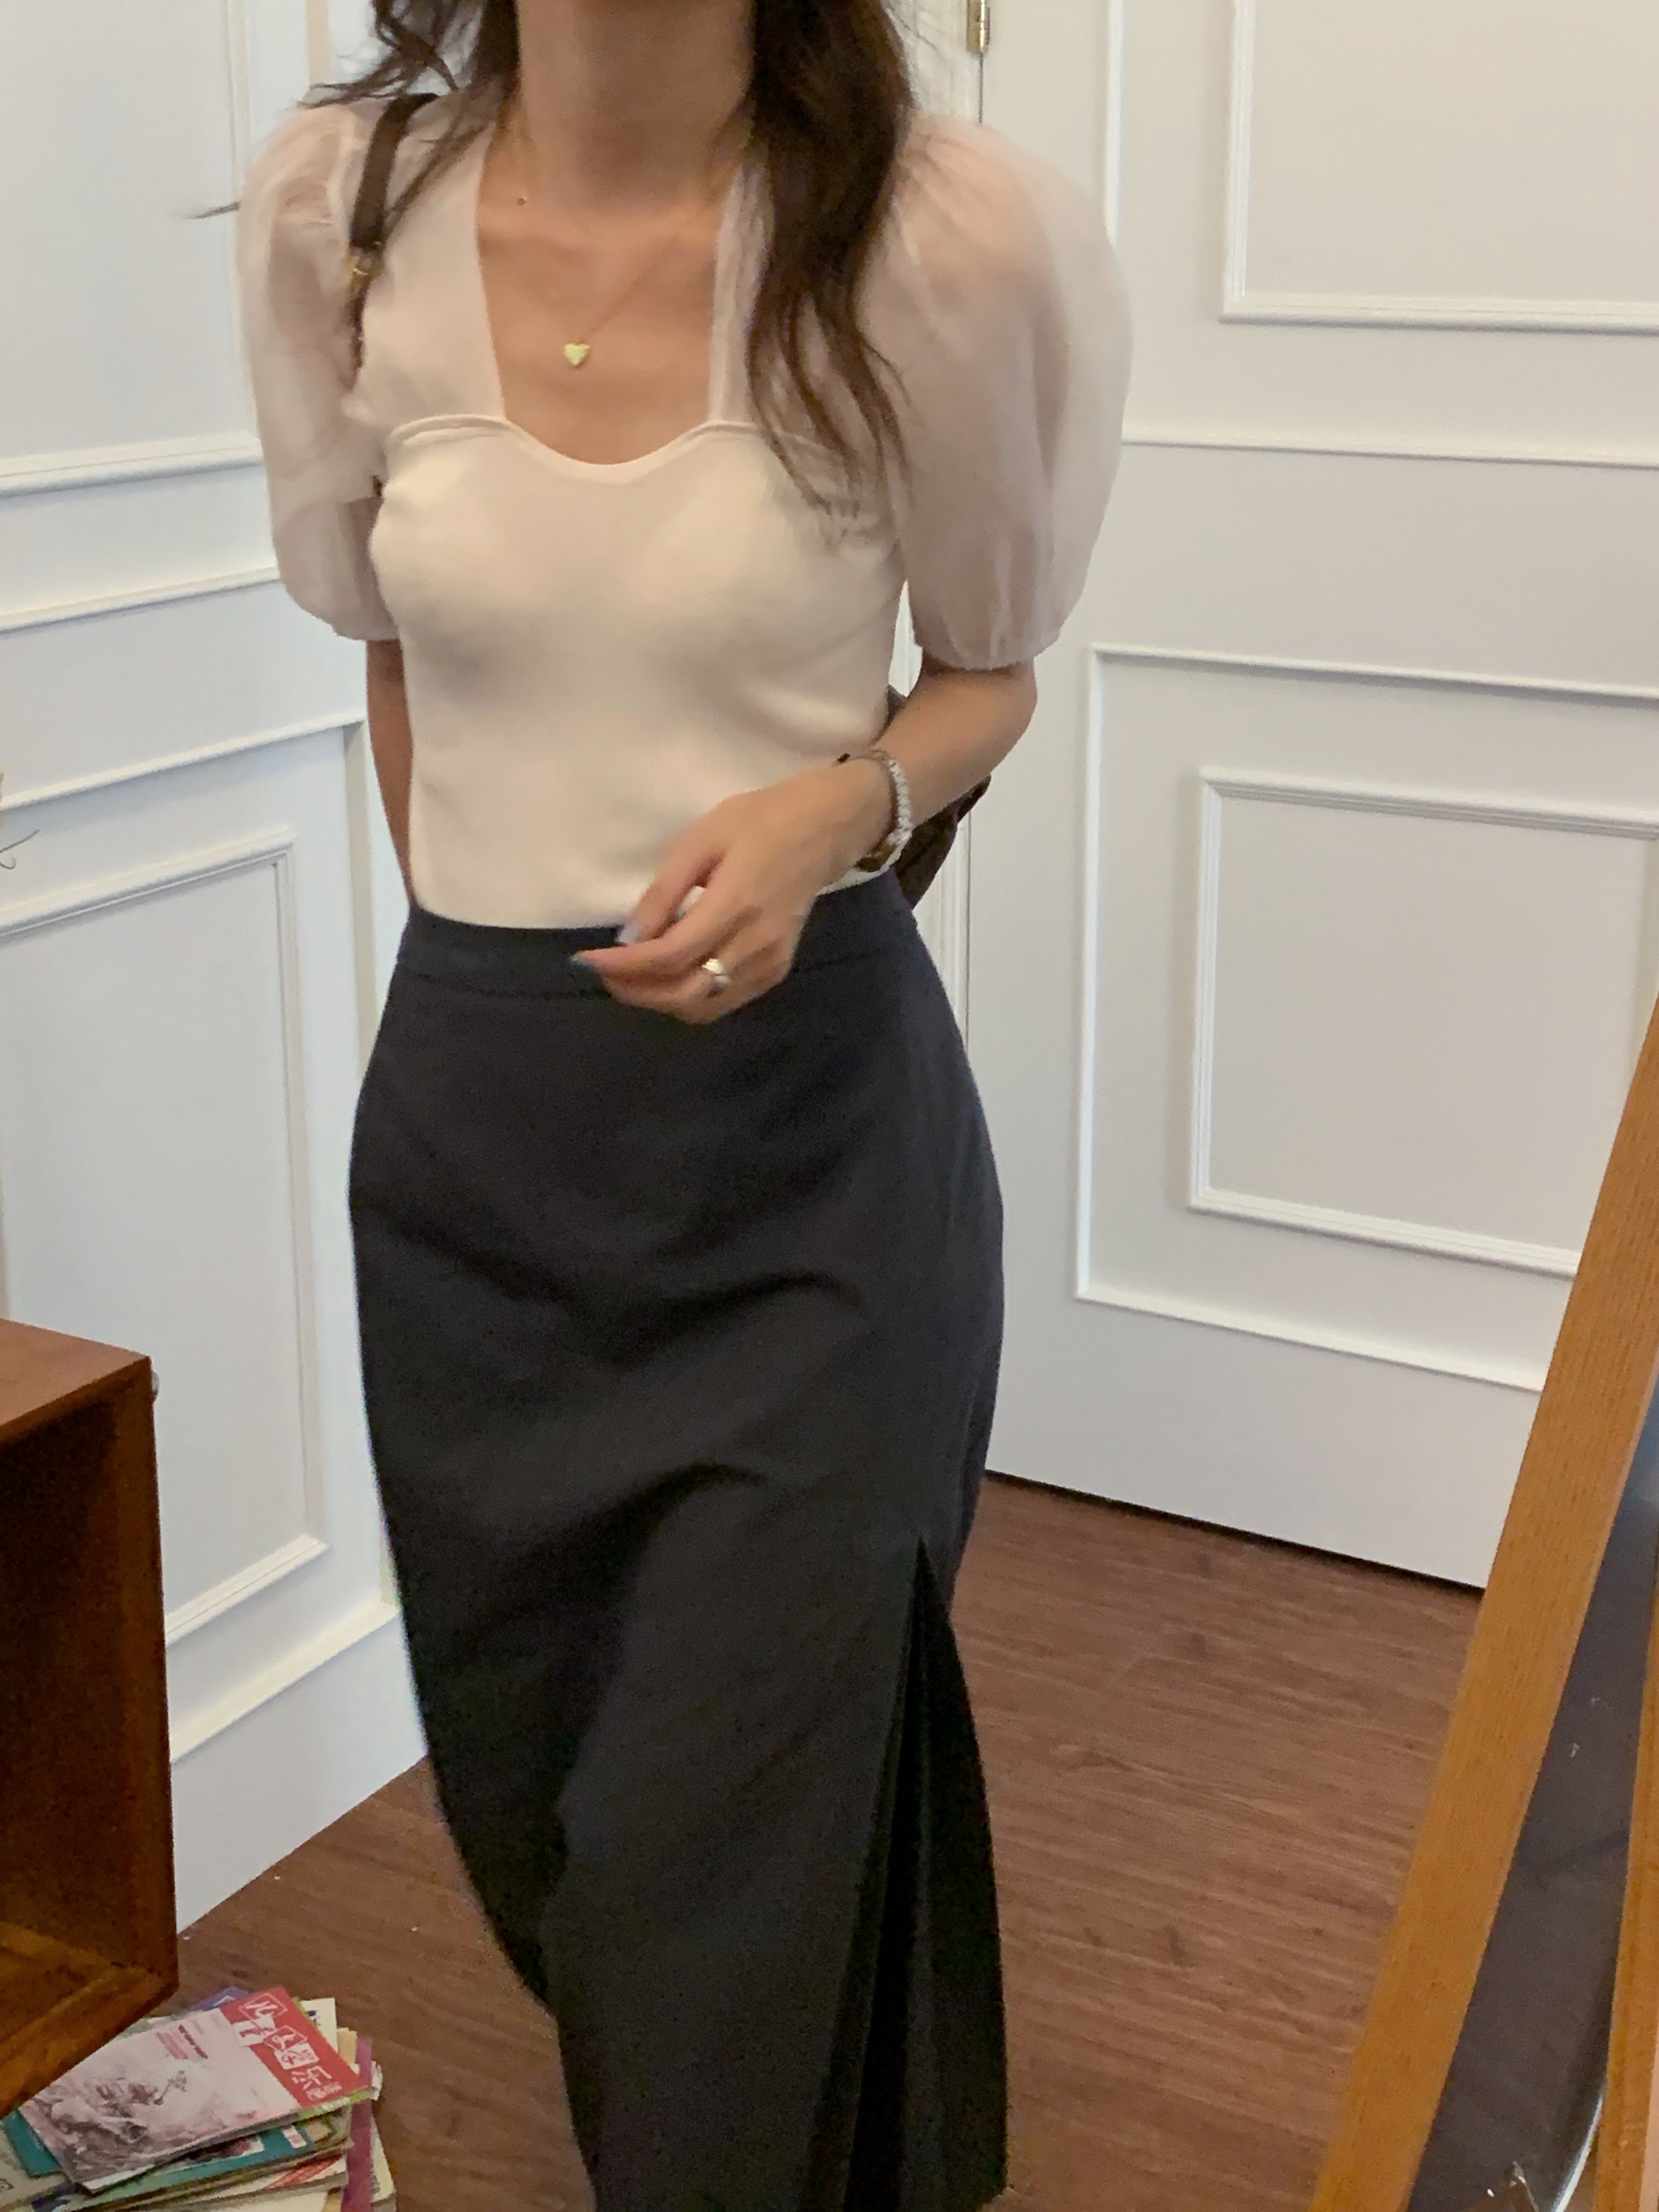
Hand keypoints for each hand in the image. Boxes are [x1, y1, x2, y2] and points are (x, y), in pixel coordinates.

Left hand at [576, 760, 892, 1022]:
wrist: (823, 829)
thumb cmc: (758, 822)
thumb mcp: (701, 840)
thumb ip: (663, 893)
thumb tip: (629, 938)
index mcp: (735, 904)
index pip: (669, 955)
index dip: (623, 965)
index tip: (587, 959)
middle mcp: (755, 944)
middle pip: (685, 994)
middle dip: (636, 991)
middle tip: (604, 973)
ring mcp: (769, 964)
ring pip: (703, 1007)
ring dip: (659, 1000)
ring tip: (631, 977)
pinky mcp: (775, 972)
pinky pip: (722, 1002)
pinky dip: (687, 999)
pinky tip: (669, 977)